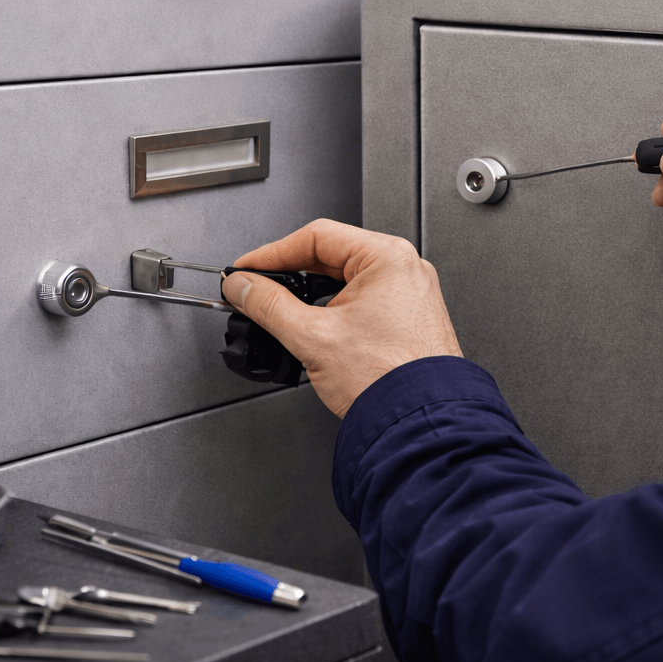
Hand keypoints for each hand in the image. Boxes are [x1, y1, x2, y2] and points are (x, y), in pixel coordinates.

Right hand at [220, 219, 462, 417]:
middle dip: (289, 275)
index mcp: (388, 257)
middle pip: (331, 256)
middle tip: (257, 291)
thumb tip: (243, 287)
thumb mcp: (312, 337)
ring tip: (282, 314)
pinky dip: (334, 311)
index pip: (316, 237)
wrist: (419, 424)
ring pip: (345, 281)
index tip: (247, 269)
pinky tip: (315, 330)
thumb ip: (268, 306)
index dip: (272, 253)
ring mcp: (409, 295)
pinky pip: (362, 301)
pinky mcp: (408, 319)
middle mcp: (404, 269)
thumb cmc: (388, 380)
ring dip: (310, 295)